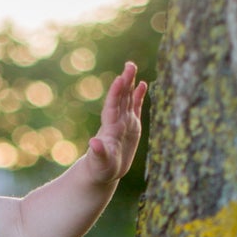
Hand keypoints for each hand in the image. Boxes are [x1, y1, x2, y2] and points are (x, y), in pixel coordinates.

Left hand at [86, 62, 146, 183]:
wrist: (102, 171)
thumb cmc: (100, 169)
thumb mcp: (99, 163)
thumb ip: (98, 153)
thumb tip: (93, 143)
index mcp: (110, 128)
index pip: (113, 107)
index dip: (116, 94)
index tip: (119, 79)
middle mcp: (117, 121)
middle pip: (121, 98)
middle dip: (125, 82)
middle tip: (129, 65)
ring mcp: (124, 122)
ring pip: (127, 99)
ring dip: (130, 84)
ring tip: (132, 67)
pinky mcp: (132, 126)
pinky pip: (135, 107)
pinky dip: (138, 96)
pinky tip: (142, 84)